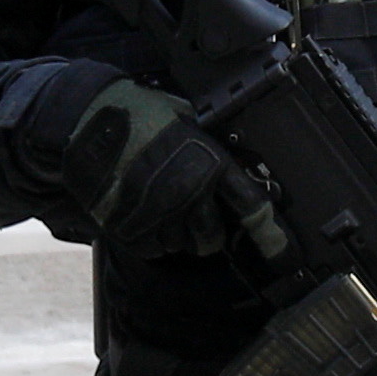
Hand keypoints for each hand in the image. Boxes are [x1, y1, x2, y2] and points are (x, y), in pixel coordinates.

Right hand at [60, 77, 287, 268]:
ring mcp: (158, 213)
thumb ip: (215, 152)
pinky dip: (148, 236)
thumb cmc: (142, 116)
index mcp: (210, 163)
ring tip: (155, 199)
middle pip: (212, 239)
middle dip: (206, 230)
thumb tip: (244, 172)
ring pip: (180, 245)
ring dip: (174, 231)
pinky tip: (138, 208)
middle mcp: (188, 192)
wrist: (89, 120)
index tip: (286, 258)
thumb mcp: (190, 123)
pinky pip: (152, 248)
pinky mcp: (131, 228)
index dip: (272, 237)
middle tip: (188, 207)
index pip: (251, 208)